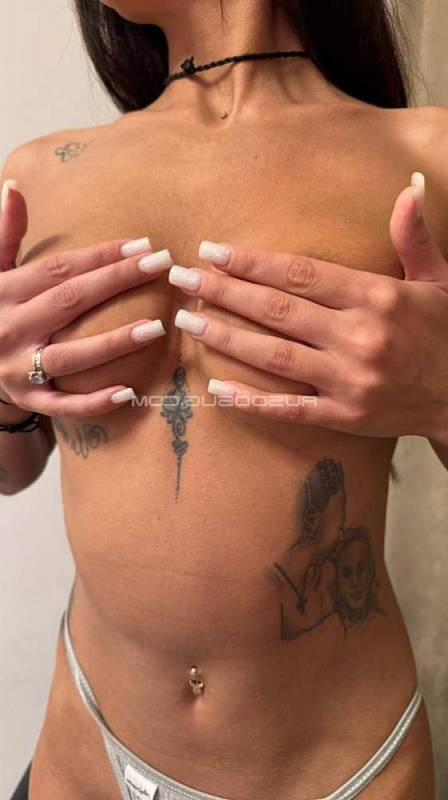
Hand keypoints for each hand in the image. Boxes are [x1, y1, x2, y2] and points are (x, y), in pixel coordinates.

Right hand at [0, 181, 171, 417]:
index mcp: (4, 292)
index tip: (142, 245)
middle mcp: (9, 329)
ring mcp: (18, 369)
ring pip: (72, 355)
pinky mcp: (30, 400)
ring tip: (157, 327)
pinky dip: (95, 402)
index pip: (59, 269)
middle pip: (70, 301)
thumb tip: (13, 188)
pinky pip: (64, 406)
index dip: (101, 256)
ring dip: (115, 341)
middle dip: (117, 281)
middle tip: (161, 266)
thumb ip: (5, 234)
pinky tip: (129, 391)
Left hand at [170, 174, 447, 439]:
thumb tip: (409, 186)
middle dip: (225, 292)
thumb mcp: (440, 279)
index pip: (301, 274)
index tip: (213, 251)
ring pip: (275, 357)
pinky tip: (217, 386)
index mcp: (378, 297)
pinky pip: (290, 409)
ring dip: (227, 338)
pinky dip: (252, 400)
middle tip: (182, 278)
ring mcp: (350, 381)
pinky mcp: (345, 416)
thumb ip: (414, 236)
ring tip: (188, 321)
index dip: (252, 262)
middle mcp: (359, 337)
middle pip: (278, 310)